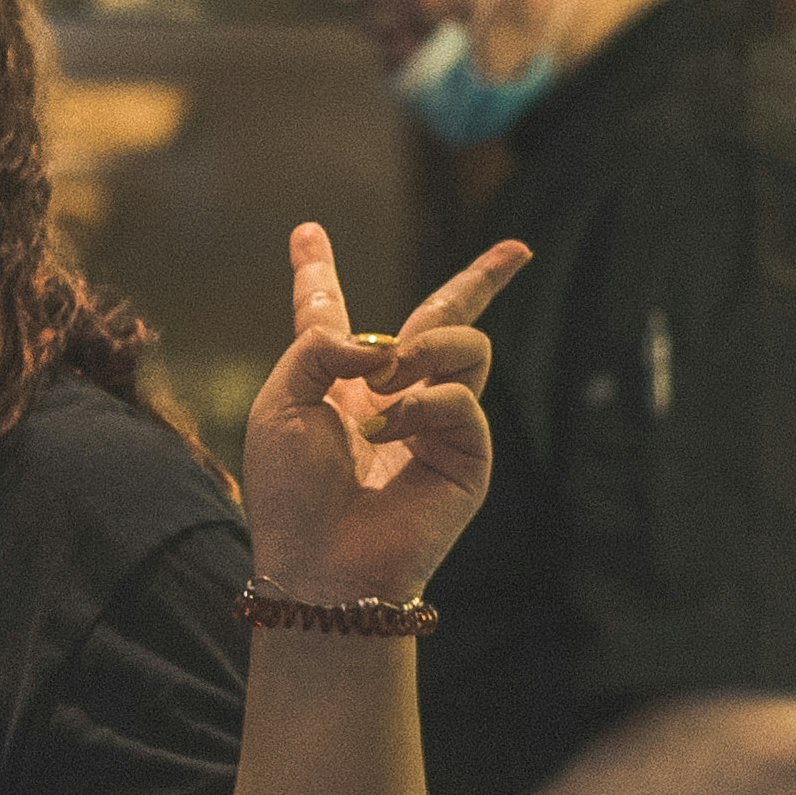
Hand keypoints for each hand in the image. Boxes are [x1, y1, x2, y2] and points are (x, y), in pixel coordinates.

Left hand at [242, 224, 526, 608]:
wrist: (320, 562)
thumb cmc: (290, 492)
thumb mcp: (278, 402)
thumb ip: (319, 344)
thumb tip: (381, 340)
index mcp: (333, 382)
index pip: (333, 317)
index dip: (317, 272)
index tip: (305, 232)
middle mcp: (390, 396)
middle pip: (443, 320)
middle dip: (483, 280)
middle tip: (516, 250)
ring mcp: (436, 425)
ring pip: (466, 344)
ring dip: (425, 347)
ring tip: (387, 380)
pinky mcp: (466, 456)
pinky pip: (461, 398)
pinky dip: (421, 404)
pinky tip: (388, 429)